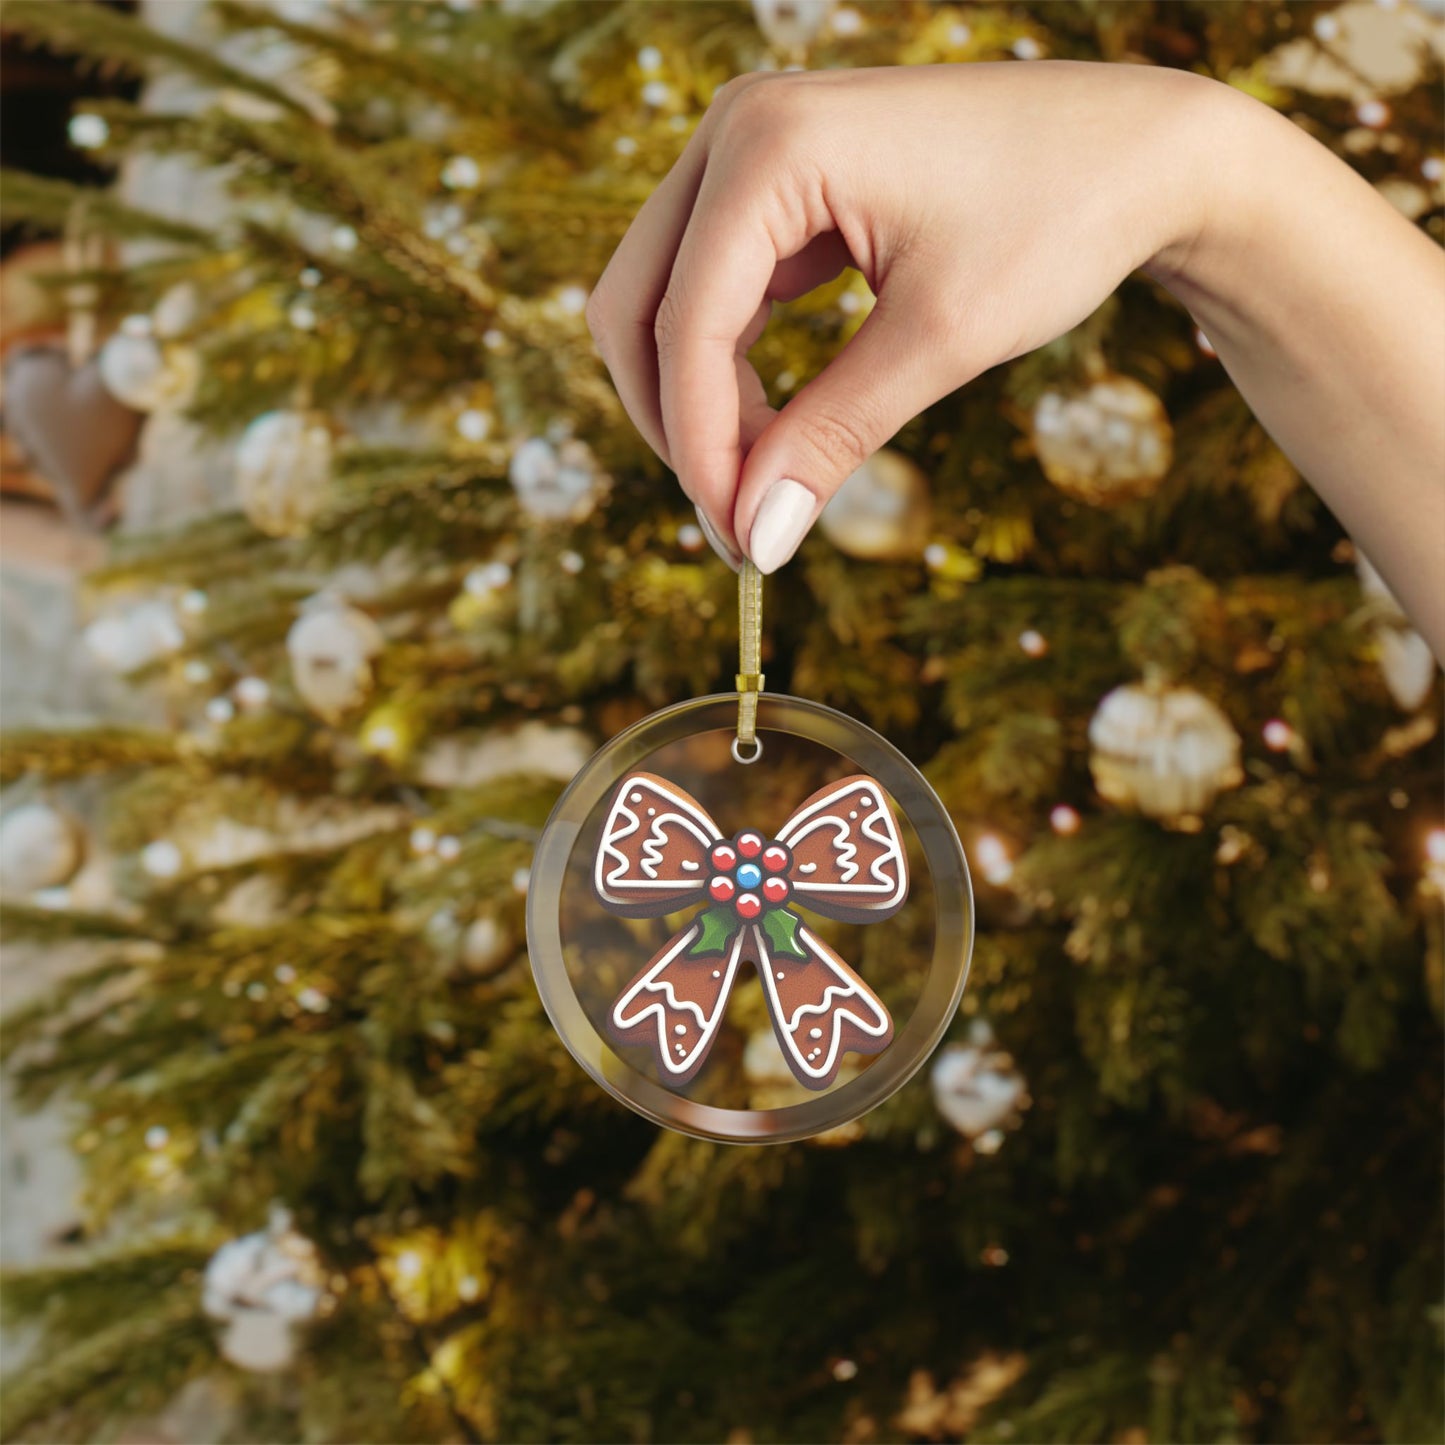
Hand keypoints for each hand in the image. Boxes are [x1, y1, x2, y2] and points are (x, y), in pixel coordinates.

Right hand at [586, 61, 1221, 571]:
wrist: (1141, 152)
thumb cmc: (1058, 219)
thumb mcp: (940, 341)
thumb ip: (832, 437)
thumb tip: (756, 537)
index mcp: (771, 146)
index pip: (685, 325)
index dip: (700, 448)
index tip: (739, 540)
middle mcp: (739, 130)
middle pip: (636, 307)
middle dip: (677, 424)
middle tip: (737, 522)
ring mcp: (753, 151)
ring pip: (665, 302)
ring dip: (698, 403)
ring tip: (764, 486)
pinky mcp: (778, 184)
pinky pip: (715, 290)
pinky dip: (731, 368)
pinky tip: (777, 429)